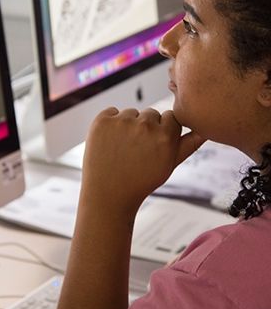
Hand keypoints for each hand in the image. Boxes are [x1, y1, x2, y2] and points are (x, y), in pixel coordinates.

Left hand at [81, 107, 204, 219]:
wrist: (108, 195)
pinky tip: (110, 144)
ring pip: (131, 113)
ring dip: (128, 125)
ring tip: (123, 150)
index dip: (163, 132)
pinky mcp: (102, 121)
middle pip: (151, 113)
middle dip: (146, 128)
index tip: (155, 147)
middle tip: (138, 151)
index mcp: (165, 136)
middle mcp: (145, 126)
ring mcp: (121, 122)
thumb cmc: (142, 181)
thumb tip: (207, 129)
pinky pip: (111, 112)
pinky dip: (110, 125)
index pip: (171, 117)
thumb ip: (189, 144)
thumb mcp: (170, 164)